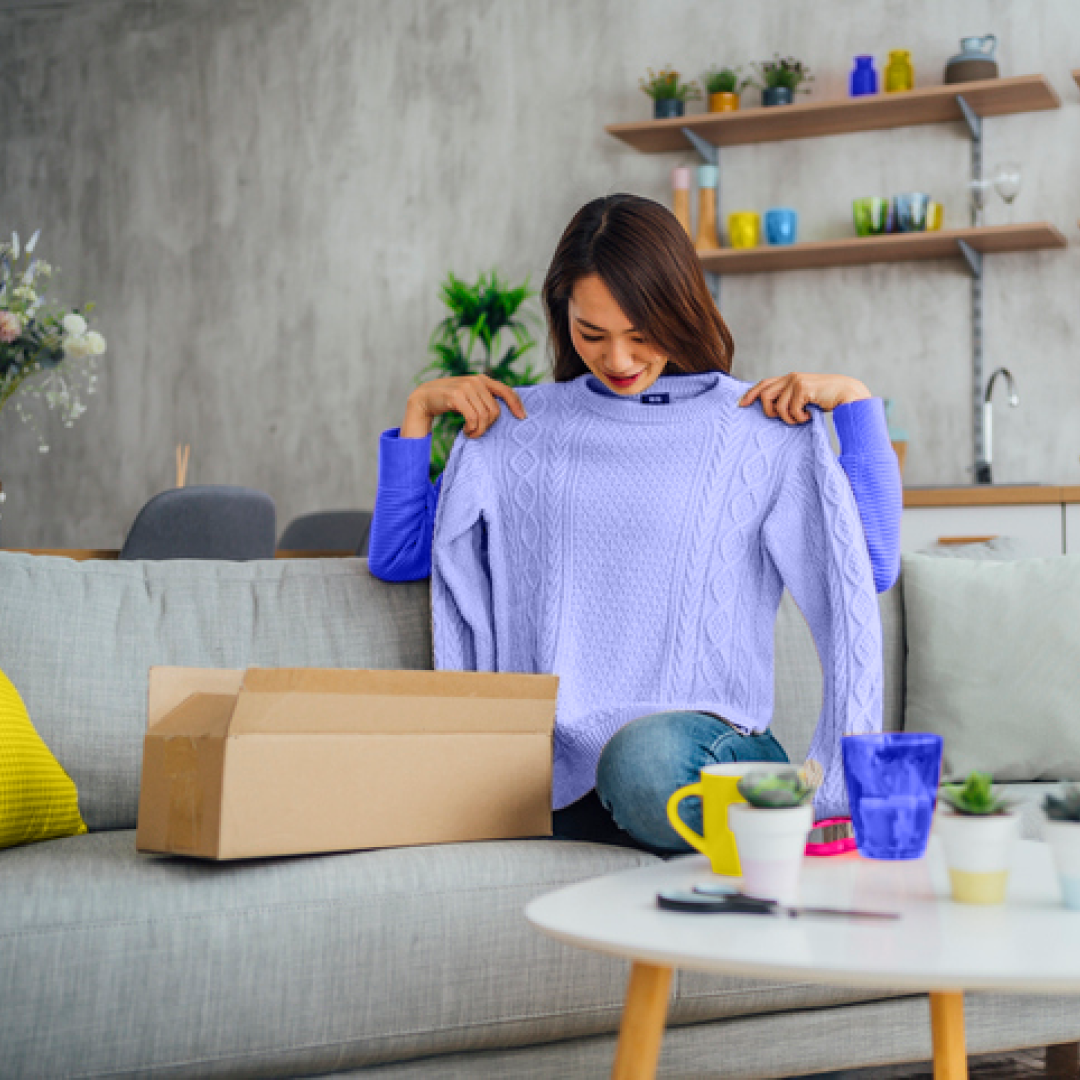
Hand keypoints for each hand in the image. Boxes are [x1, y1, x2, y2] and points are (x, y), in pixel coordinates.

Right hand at [401, 374, 527, 438]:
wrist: (425, 397)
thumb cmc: (450, 400)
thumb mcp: (470, 396)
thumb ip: (485, 398)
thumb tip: (510, 409)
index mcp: (482, 379)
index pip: (506, 391)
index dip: (516, 404)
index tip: (522, 417)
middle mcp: (476, 381)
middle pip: (495, 410)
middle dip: (488, 426)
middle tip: (477, 431)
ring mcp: (466, 387)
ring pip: (485, 416)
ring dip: (478, 430)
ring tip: (471, 432)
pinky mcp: (456, 396)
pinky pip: (473, 418)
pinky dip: (471, 429)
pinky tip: (465, 430)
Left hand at [738, 373, 869, 423]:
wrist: (848, 394)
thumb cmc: (827, 399)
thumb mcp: (804, 398)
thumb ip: (789, 399)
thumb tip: (771, 409)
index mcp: (789, 379)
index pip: (764, 384)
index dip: (751, 393)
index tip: (741, 404)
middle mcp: (791, 377)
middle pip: (764, 395)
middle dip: (770, 412)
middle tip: (785, 419)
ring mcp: (796, 381)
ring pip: (777, 407)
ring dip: (789, 418)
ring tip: (801, 418)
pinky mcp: (802, 388)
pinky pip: (790, 411)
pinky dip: (799, 418)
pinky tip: (810, 415)